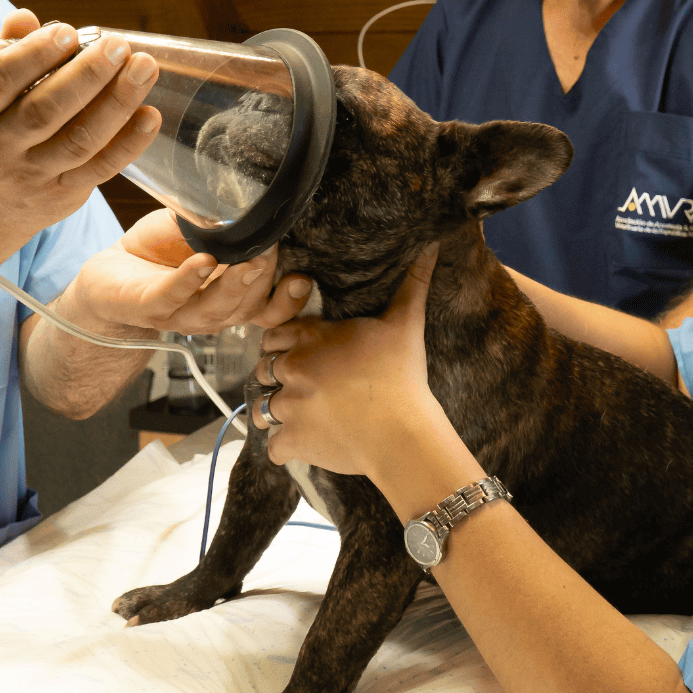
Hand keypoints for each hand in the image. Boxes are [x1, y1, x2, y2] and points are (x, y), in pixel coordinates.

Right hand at [0, 9, 160, 260]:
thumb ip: (5, 54)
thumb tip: (25, 18)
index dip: (31, 55)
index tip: (67, 32)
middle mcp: (0, 146)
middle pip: (44, 110)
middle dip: (86, 75)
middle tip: (118, 45)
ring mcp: (34, 174)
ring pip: (79, 140)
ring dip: (117, 102)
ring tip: (144, 68)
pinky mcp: (65, 194)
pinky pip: (102, 168)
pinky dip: (130, 143)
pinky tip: (150, 115)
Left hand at [66, 209, 314, 336]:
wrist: (109, 273)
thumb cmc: (159, 253)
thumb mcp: (200, 233)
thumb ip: (226, 223)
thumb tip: (251, 192)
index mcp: (231, 297)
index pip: (269, 310)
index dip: (289, 301)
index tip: (302, 280)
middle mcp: (211, 311)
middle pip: (247, 307)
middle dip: (262, 280)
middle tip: (269, 252)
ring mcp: (179, 312)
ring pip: (214, 310)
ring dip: (233, 287)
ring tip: (246, 261)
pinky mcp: (147, 306)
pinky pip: (171, 297)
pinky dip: (189, 280)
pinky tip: (202, 261)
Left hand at [250, 244, 441, 477]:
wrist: (403, 434)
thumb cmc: (403, 376)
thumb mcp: (406, 324)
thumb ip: (411, 283)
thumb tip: (430, 245)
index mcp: (311, 338)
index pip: (272, 335)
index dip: (283, 346)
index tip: (301, 355)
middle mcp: (292, 370)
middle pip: (262, 371)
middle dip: (278, 378)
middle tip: (304, 386)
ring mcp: (289, 408)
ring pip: (262, 408)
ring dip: (277, 412)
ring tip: (303, 415)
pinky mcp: (293, 441)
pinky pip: (273, 446)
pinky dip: (286, 447)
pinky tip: (307, 442)